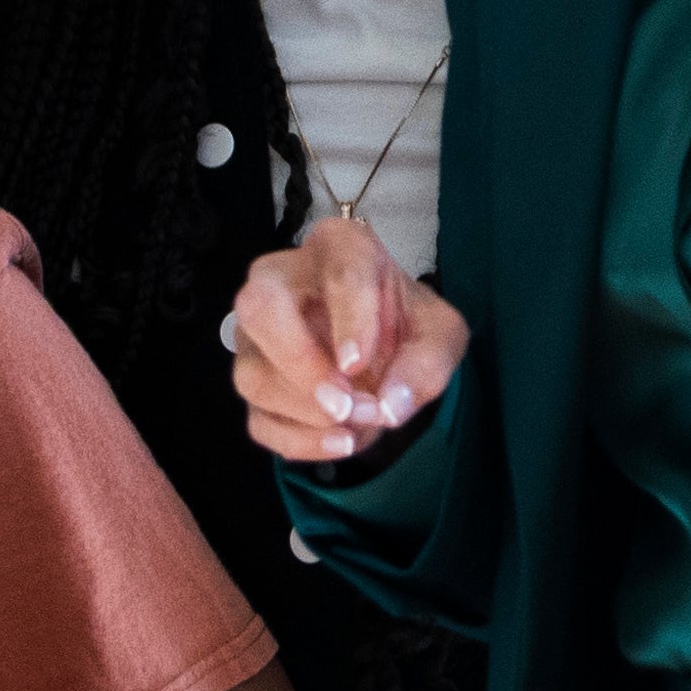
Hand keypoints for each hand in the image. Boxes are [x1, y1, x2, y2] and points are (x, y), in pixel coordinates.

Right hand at [230, 217, 467, 462]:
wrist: (386, 343)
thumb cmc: (406, 322)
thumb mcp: (439, 334)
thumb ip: (427, 363)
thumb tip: (390, 406)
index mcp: (339, 248)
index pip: (337, 271)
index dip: (347, 320)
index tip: (357, 363)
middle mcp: (282, 280)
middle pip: (259, 308)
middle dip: (299, 363)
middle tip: (344, 403)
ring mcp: (256, 334)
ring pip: (251, 374)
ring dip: (305, 412)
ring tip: (359, 425)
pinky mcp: (255, 380)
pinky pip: (257, 418)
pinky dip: (298, 441)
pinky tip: (340, 443)